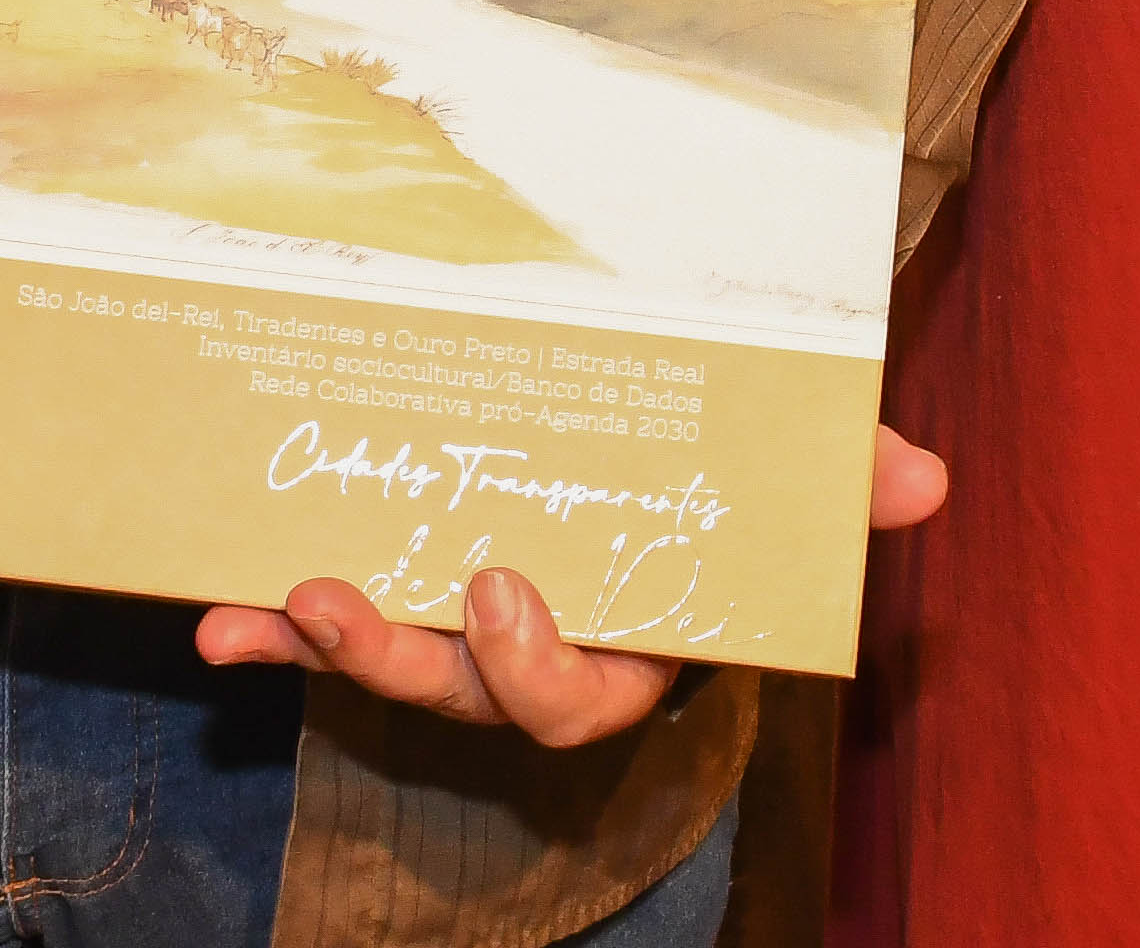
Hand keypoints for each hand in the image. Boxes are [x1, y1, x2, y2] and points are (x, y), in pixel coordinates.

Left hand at [193, 424, 950, 741]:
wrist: (642, 442)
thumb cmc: (719, 474)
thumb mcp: (782, 470)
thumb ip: (842, 477)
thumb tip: (925, 477)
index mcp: (629, 642)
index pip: (585, 693)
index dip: (539, 663)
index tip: (503, 585)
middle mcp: (534, 654)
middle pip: (470, 697)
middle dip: (408, 663)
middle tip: (356, 596)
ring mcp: (455, 633)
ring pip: (393, 667)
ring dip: (330, 644)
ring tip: (280, 596)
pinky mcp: (390, 598)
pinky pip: (319, 637)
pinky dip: (268, 633)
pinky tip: (214, 620)